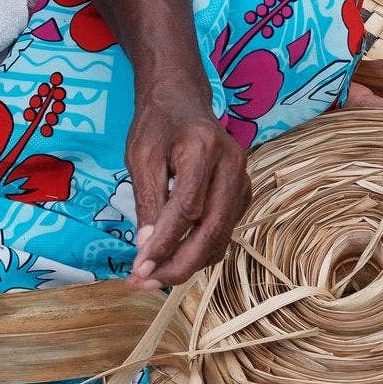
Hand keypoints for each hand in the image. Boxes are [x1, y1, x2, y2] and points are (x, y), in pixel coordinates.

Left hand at [125, 76, 250, 290]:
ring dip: (189, 263)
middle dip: (180, 264)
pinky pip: (223, 232)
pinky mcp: (244, 195)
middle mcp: (232, 167)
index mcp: (204, 149)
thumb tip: (148, 250)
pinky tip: (173, 259)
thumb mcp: (141, 157)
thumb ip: (147, 202)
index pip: (187, 209)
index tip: (138, 268)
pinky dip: (200, 251)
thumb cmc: (157, 124)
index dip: (164, 243)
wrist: (183, 100)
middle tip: (146, 283)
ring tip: (153, 277)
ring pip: (221, 237)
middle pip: (212, 230)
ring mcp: (244, 182)